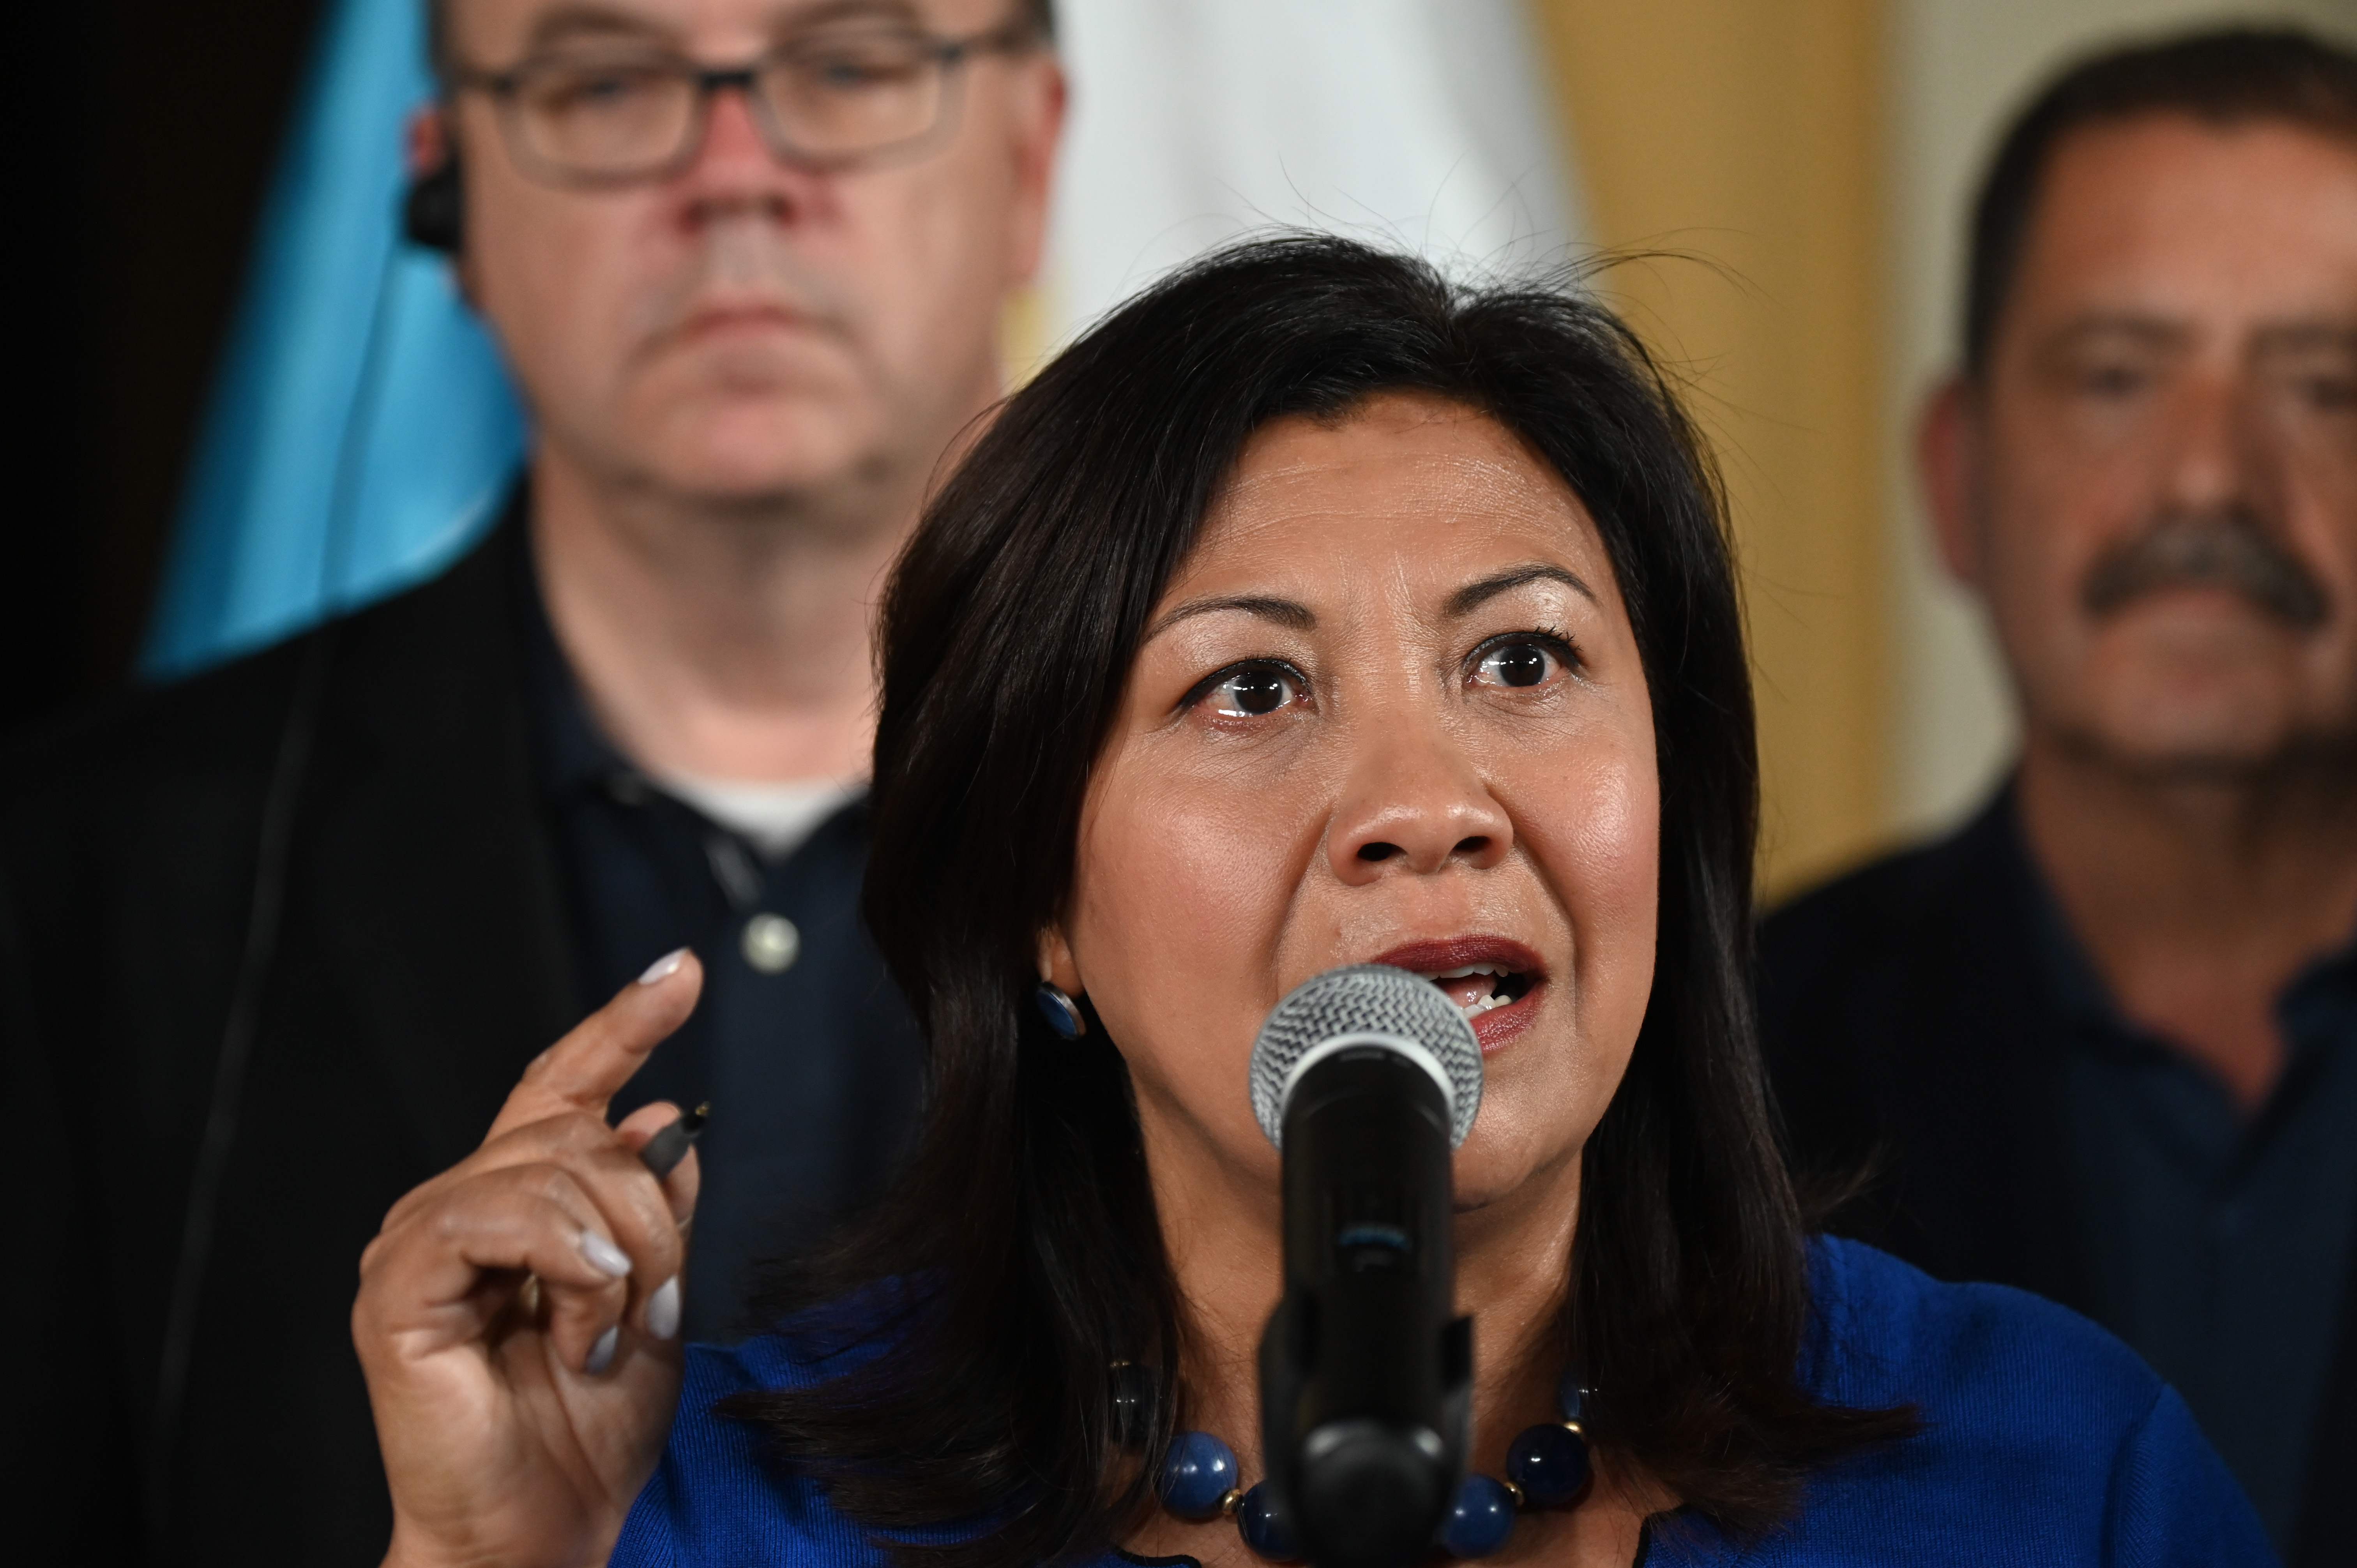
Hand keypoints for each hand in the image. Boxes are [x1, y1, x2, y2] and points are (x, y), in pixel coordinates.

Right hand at [354, 950, 704, 1567]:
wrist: (548, 1523)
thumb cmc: (591, 1426)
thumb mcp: (654, 1296)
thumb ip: (655, 1208)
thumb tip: (661, 1114)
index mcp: (520, 1202)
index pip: (565, 1084)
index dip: (621, 1022)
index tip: (684, 970)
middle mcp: (459, 1204)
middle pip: (581, 1135)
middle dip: (648, 1217)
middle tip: (650, 1308)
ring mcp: (419, 1241)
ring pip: (552, 1172)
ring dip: (614, 1257)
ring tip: (608, 1333)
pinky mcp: (397, 1285)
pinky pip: (499, 1218)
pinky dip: (568, 1263)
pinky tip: (584, 1319)